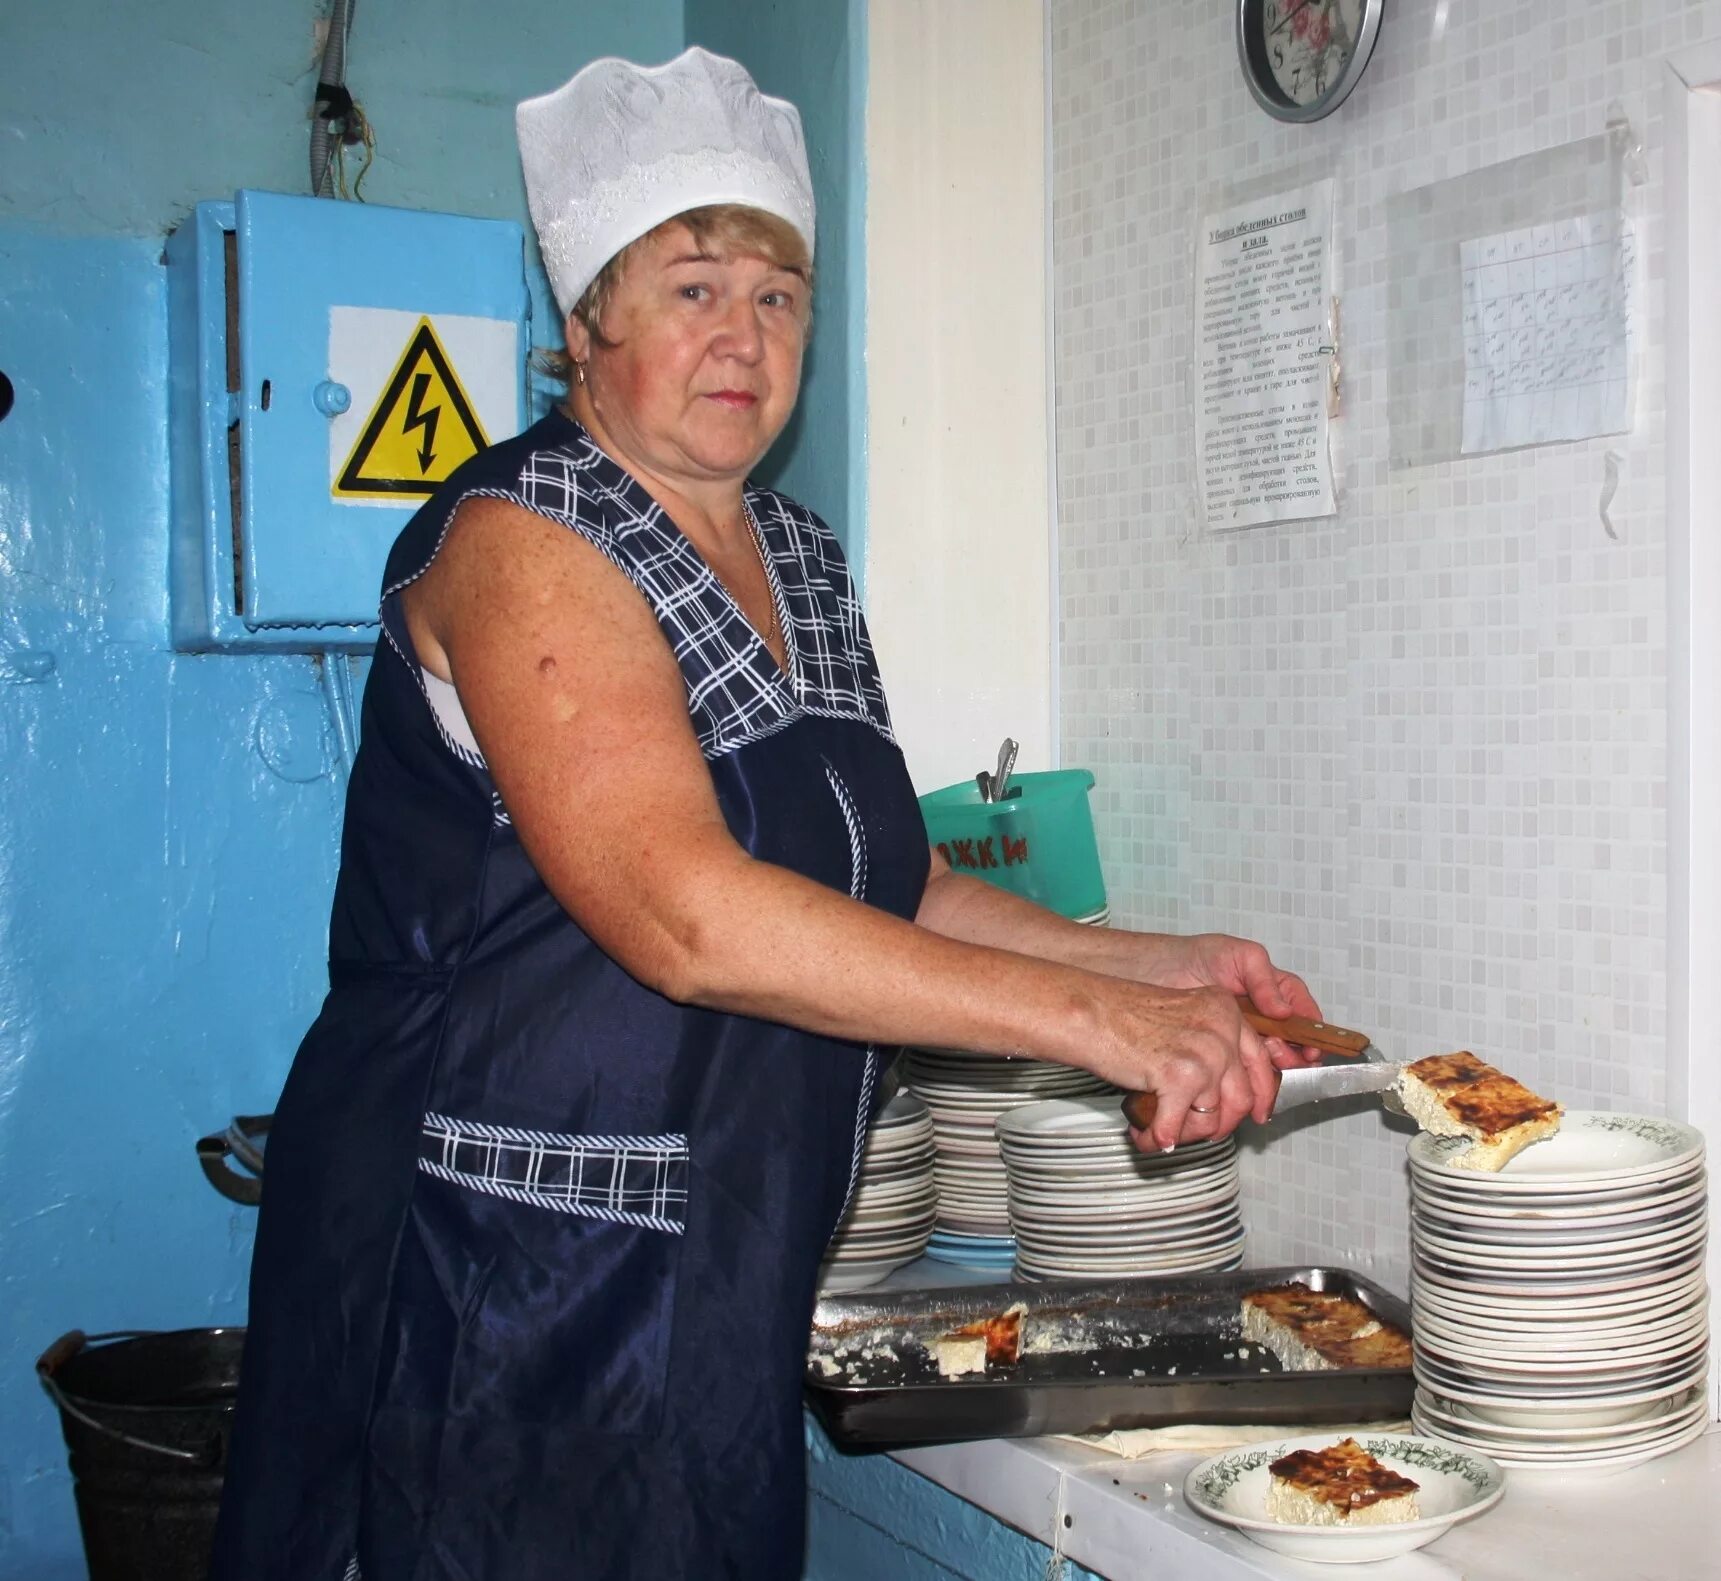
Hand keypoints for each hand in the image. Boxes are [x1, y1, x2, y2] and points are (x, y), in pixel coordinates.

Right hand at [1078, 982, 1277, 1152]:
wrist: (1088, 1010)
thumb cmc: (1121, 1013)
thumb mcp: (1183, 1019)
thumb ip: (1211, 1048)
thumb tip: (1222, 1097)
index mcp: (1226, 1012)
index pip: (1261, 1064)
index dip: (1261, 1097)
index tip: (1258, 1115)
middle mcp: (1222, 1031)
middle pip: (1242, 1098)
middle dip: (1217, 1125)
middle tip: (1194, 1131)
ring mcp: (1204, 1054)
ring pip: (1211, 1120)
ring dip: (1185, 1135)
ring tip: (1159, 1132)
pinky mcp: (1178, 1077)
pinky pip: (1177, 1127)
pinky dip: (1159, 1138)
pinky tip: (1146, 1136)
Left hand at [1127, 933, 1325, 1073]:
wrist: (1153, 973)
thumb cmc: (1195, 957)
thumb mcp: (1237, 956)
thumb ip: (1264, 979)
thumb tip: (1285, 1010)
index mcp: (1271, 990)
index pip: (1302, 1012)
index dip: (1313, 1032)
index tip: (1314, 1048)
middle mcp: (1261, 1015)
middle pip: (1291, 1042)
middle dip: (1294, 1054)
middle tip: (1286, 1059)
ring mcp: (1242, 1034)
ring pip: (1268, 1057)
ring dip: (1272, 1066)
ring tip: (1266, 1064)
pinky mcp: (1221, 1051)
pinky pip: (1240, 1067)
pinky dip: (1246, 1074)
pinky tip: (1244, 1075)